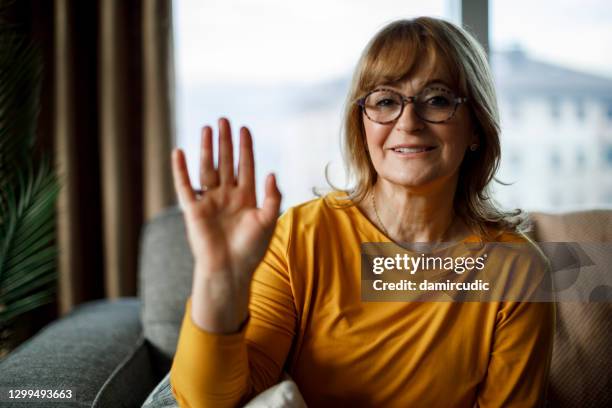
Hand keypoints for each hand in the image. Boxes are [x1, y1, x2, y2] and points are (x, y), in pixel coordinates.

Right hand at [171, 118, 281, 330]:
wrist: (230, 270)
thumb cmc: (252, 249)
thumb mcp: (268, 221)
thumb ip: (272, 196)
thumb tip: (271, 172)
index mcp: (246, 197)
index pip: (246, 166)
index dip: (245, 148)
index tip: (245, 129)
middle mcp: (227, 196)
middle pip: (226, 162)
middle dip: (226, 142)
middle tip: (224, 120)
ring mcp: (210, 201)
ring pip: (208, 169)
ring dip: (207, 149)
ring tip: (207, 128)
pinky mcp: (194, 210)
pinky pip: (185, 186)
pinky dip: (180, 170)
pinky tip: (179, 152)